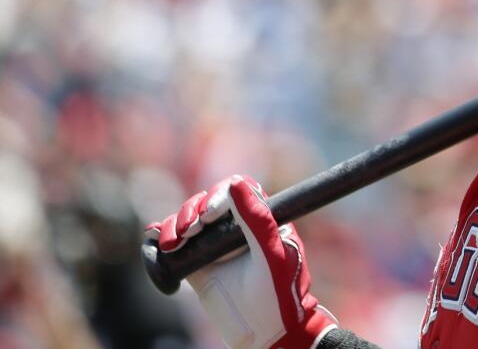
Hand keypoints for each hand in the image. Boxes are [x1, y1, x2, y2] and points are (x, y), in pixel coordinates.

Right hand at [146, 175, 336, 348]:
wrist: (267, 332)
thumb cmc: (280, 293)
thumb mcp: (271, 255)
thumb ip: (257, 220)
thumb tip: (237, 184)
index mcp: (262, 218)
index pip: (237, 190)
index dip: (218, 194)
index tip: (209, 214)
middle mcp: (237, 227)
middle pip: (205, 201)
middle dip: (191, 211)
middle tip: (190, 231)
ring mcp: (215, 246)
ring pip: (186, 219)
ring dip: (175, 224)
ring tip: (175, 243)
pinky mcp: (197, 264)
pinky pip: (174, 243)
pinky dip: (160, 236)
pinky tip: (158, 242)